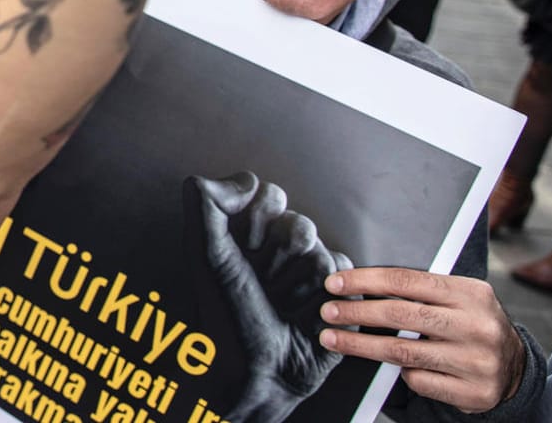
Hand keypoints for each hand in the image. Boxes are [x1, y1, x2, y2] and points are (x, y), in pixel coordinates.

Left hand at [187, 173, 347, 421]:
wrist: (258, 373)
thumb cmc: (227, 317)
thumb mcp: (206, 255)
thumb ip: (208, 203)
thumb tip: (247, 178)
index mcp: (241, 236)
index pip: (268, 195)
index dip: (261, 216)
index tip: (244, 245)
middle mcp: (273, 251)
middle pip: (297, 221)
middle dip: (282, 250)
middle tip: (263, 279)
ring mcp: (303, 272)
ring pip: (322, 247)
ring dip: (301, 277)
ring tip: (282, 303)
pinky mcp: (334, 294)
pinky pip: (345, 271)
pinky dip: (328, 291)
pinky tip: (307, 311)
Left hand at [322, 268, 525, 413]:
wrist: (515, 367)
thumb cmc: (472, 324)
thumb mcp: (458, 298)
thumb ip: (421, 290)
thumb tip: (360, 283)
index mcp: (471, 293)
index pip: (407, 281)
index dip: (365, 281)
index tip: (334, 284)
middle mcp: (477, 326)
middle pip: (401, 315)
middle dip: (356, 313)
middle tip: (327, 312)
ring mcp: (477, 361)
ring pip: (403, 351)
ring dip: (360, 345)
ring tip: (332, 339)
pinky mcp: (473, 392)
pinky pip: (419, 380)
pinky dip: (401, 373)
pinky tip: (389, 367)